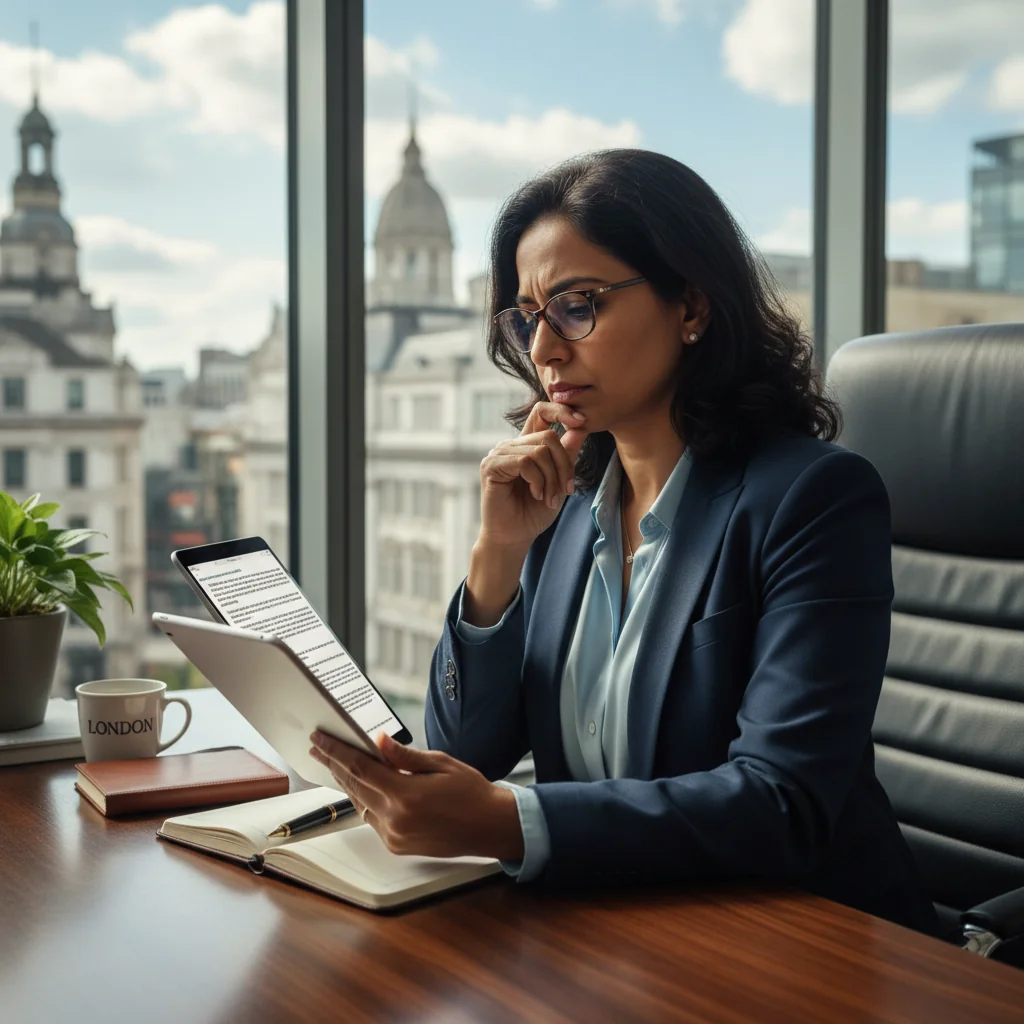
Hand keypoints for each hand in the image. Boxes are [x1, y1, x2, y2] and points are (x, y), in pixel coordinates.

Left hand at [309, 731, 524, 860]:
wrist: (490, 827)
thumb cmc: (471, 792)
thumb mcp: (441, 763)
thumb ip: (404, 755)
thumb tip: (377, 741)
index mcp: (405, 795)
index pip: (360, 767)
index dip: (336, 751)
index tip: (319, 738)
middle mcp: (394, 819)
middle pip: (354, 785)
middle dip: (333, 764)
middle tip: (317, 746)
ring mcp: (394, 836)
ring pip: (360, 803)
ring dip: (346, 782)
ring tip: (333, 763)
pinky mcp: (397, 846)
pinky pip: (372, 819)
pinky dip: (364, 799)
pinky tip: (360, 786)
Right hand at [476, 400, 589, 550]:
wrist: (514, 537)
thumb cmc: (534, 511)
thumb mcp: (559, 481)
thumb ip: (567, 454)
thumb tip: (580, 426)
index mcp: (526, 444)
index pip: (542, 412)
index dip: (562, 410)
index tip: (582, 421)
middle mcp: (511, 445)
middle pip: (548, 435)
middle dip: (564, 465)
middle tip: (566, 490)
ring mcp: (499, 453)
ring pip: (539, 450)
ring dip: (552, 478)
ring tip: (549, 498)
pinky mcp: (491, 466)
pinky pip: (525, 462)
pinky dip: (538, 481)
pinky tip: (536, 495)